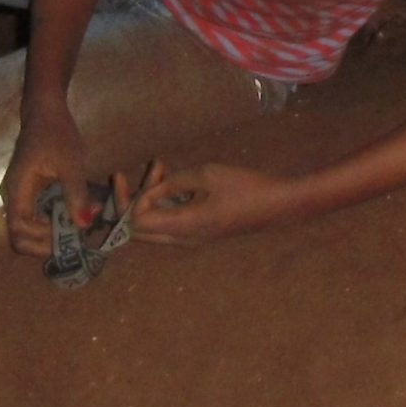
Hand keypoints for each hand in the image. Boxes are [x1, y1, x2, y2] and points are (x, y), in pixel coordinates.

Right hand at [0, 101, 90, 255]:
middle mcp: (14, 197)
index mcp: (17, 190)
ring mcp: (20, 195)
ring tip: (78, 228)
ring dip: (51, 233)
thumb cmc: (55, 133)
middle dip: (45, 243)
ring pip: (28, 228)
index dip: (41, 240)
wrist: (45, 111)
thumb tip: (84, 225)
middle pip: (20, 235)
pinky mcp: (29, 192)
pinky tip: (73, 216)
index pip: (19, 230)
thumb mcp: (70, 163)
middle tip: (74, 238)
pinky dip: (52, 221)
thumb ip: (76, 194)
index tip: (68, 235)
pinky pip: (36, 216)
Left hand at [128, 162, 303, 243]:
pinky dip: (162, 203)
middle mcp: (183, 239)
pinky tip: (172, 180)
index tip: (150, 172)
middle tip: (127, 176)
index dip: (132, 198)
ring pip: (153, 227)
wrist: (278, 205)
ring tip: (159, 168)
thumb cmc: (245, 187)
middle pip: (138, 231)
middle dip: (128, 203)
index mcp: (184, 226)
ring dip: (149, 199)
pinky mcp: (199, 232)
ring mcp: (191, 238)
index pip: (138, 222)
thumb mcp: (207, 175)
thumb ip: (174, 183)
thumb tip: (152, 192)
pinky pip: (169, 223)